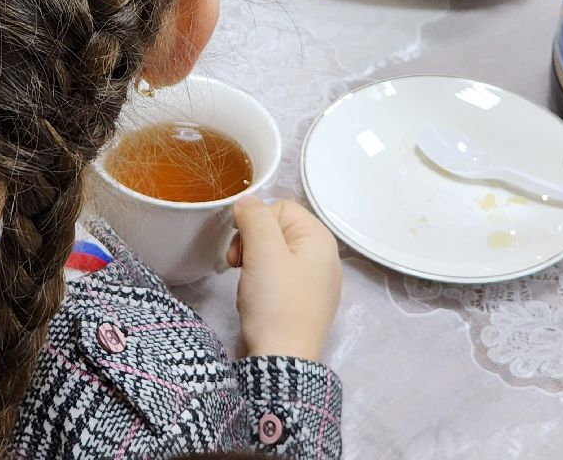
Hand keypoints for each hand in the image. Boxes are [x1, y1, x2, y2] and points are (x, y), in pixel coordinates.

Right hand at [228, 196, 341, 362]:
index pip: (280, 208)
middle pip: (277, 229)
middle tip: (239, 263)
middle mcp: (323, 257)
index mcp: (320, 239)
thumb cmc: (276, 304)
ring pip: (273, 252)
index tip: (242, 246)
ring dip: (253, 262)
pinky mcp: (302, 301)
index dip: (255, 222)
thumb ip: (255, 217)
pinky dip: (261, 281)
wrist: (281, 362)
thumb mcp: (263, 251)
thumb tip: (247, 201)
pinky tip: (255, 296)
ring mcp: (314, 281)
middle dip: (251, 242)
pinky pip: (277, 276)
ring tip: (247, 283)